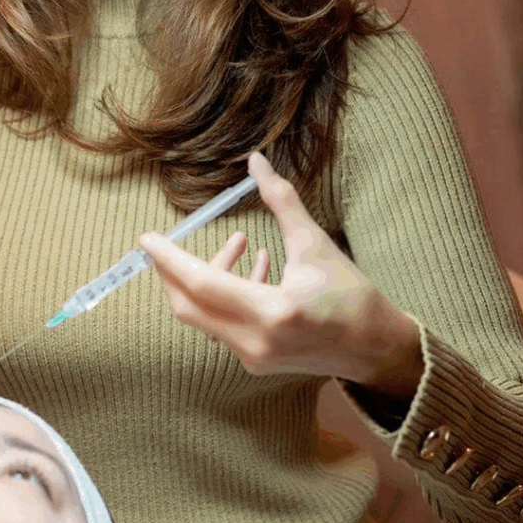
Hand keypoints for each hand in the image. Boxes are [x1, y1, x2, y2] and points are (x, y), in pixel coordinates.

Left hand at [139, 151, 421, 391]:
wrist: (376, 348)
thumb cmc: (351, 295)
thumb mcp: (315, 243)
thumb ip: (281, 200)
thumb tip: (256, 161)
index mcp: (272, 312)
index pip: (203, 284)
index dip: (170, 260)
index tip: (147, 240)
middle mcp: (256, 341)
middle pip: (190, 306)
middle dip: (173, 272)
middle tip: (165, 244)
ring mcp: (253, 357)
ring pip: (205, 315)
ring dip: (208, 278)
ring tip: (241, 243)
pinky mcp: (255, 361)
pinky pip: (223, 325)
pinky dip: (225, 295)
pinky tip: (254, 267)